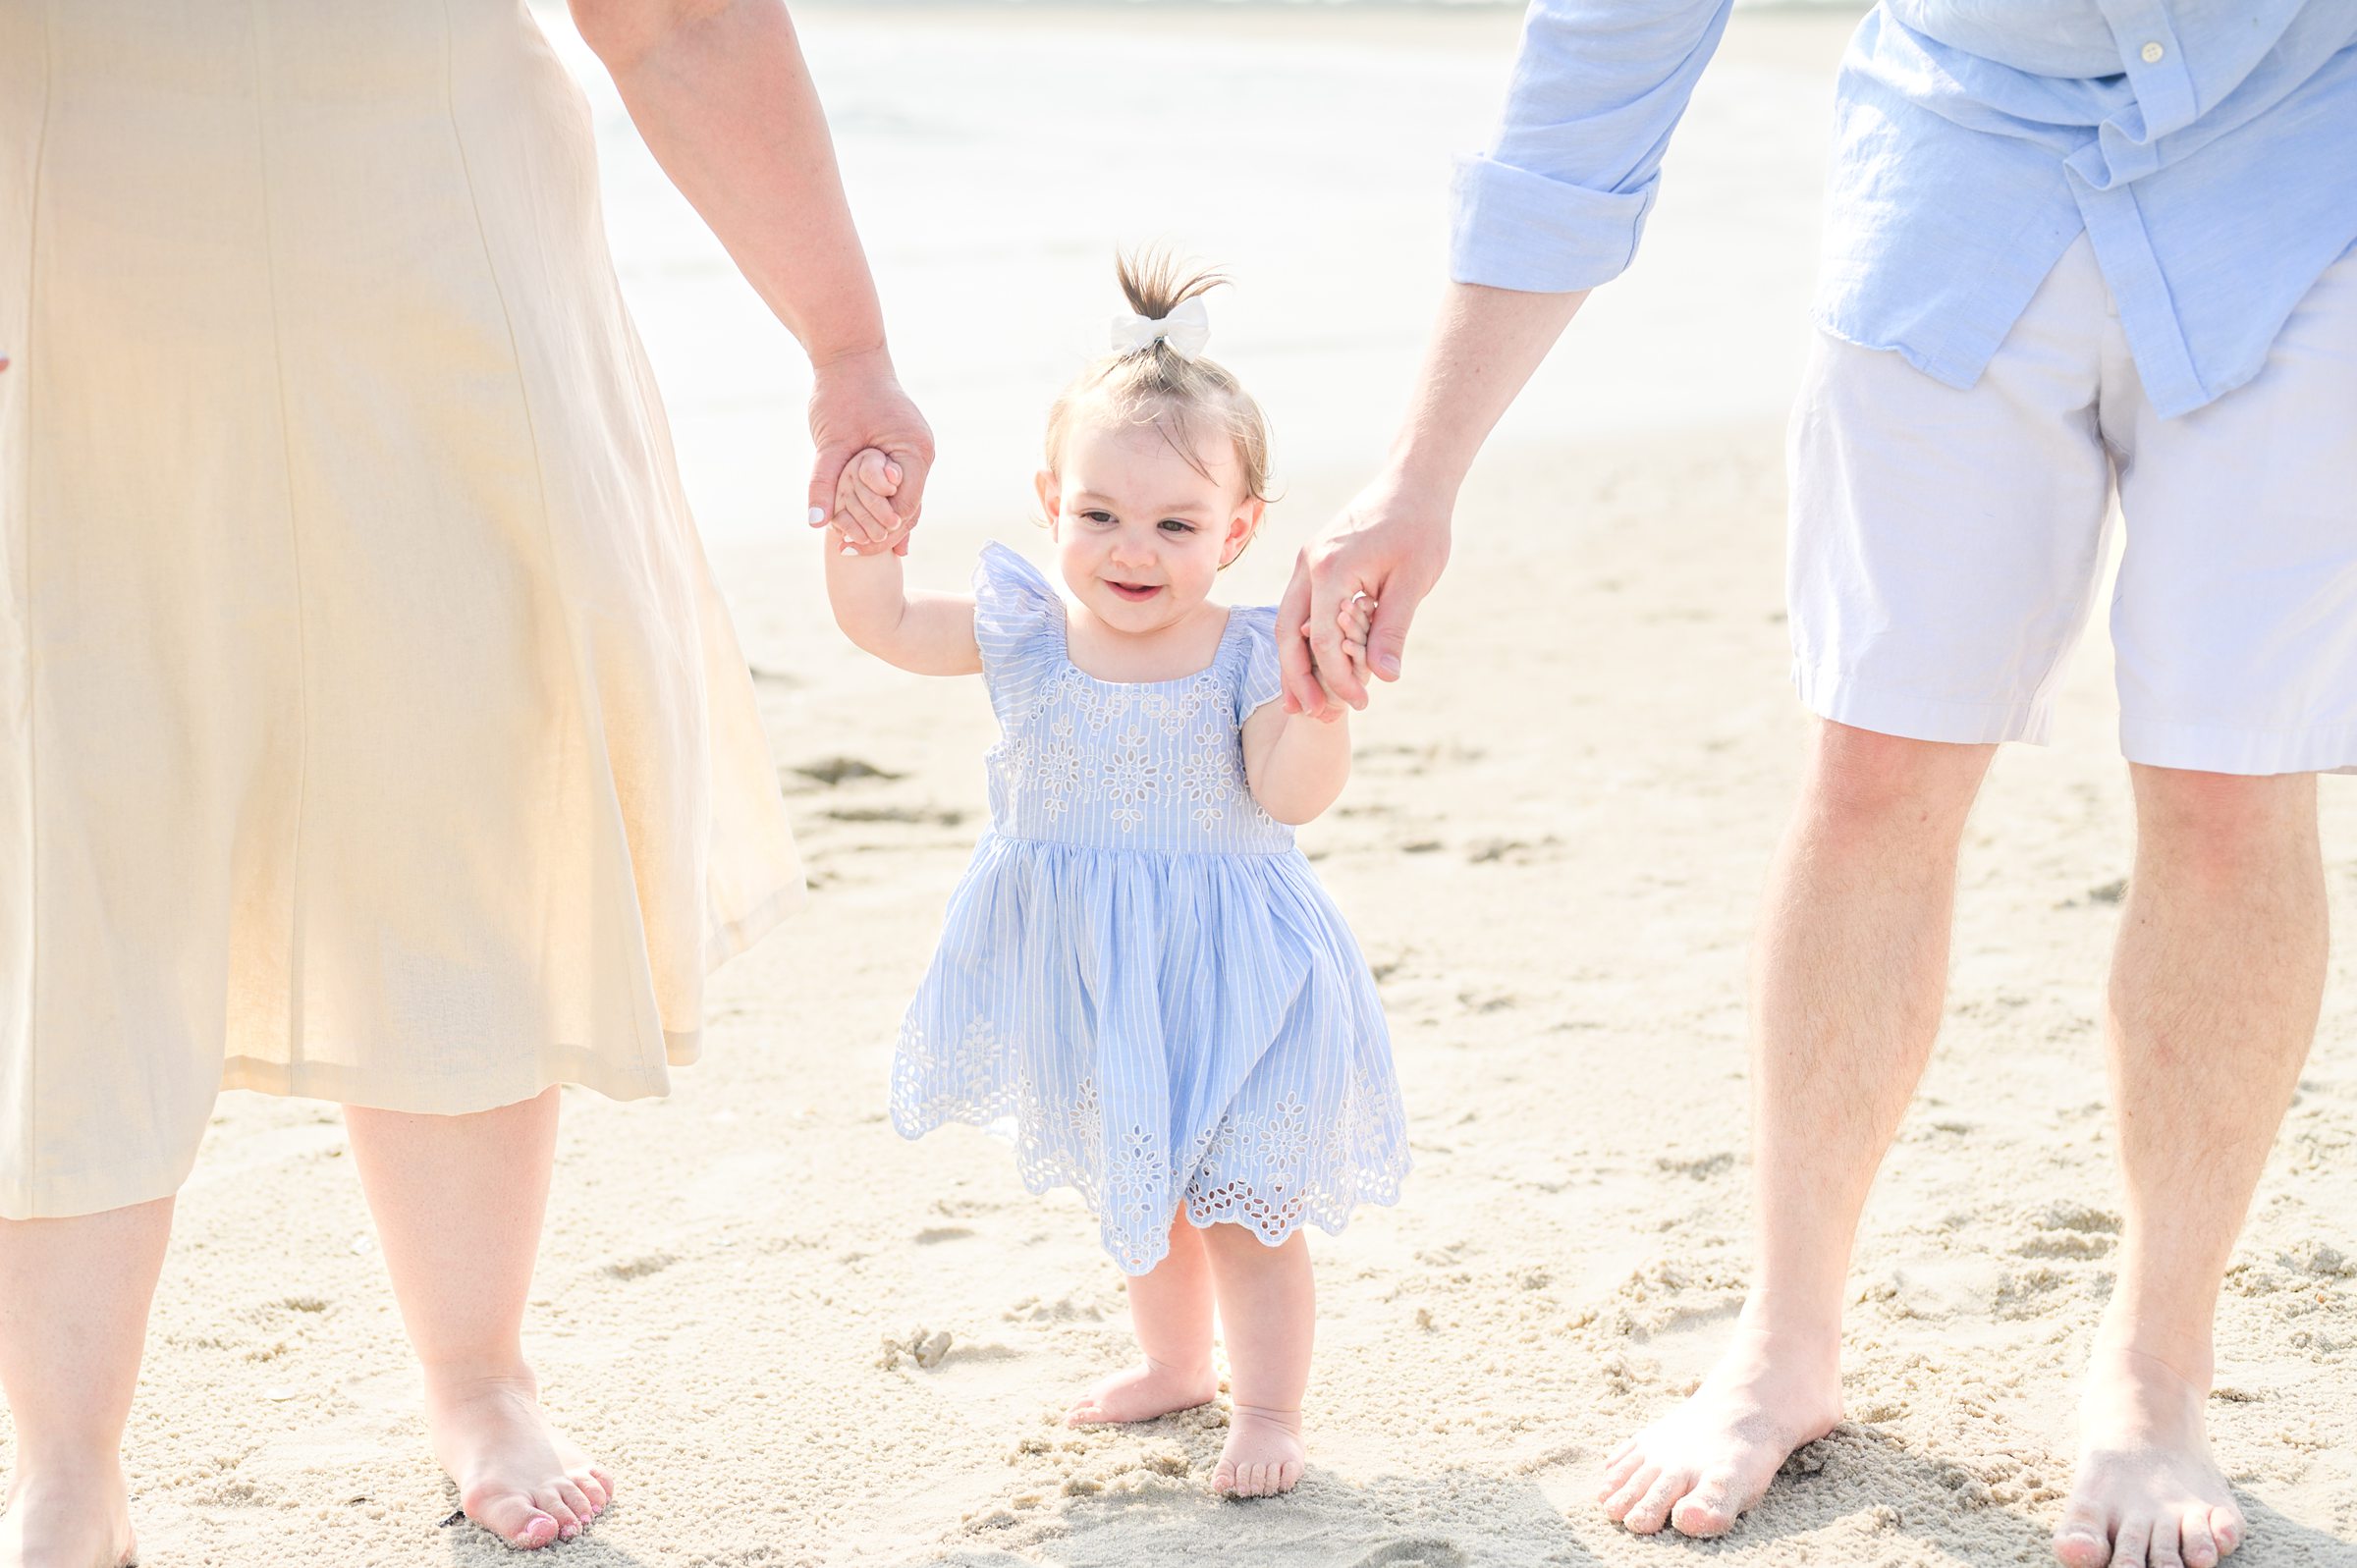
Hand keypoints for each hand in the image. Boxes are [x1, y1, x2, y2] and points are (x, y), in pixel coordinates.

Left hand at [807, 347, 932, 556]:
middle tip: (851, 552)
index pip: (905, 508)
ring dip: (881, 517)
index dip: (879, 531)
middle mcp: (922, 453)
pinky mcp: (903, 445)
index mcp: (914, 452)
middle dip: (881, 531)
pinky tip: (865, 521)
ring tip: (856, 543)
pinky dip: (882, 500)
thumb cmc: (841, 394)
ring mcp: (915, 449)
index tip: (851, 548)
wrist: (850, 355)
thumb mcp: (830, 443)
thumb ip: (824, 483)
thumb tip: (817, 524)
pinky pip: (898, 482)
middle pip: (909, 507)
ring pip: (904, 497)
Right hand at [1277, 471, 1450, 718]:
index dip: (1338, 678)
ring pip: (1286, 621)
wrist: (1413, 481)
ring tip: (1304, 700)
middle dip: (1297, 678)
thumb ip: (1392, 629)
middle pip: (1288, 634)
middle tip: (1312, 714)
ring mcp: (1307, 561)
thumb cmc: (1419, 527)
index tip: (1360, 703)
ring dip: (1293, 662)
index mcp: (1331, 570)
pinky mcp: (1314, 561)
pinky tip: (1314, 662)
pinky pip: (1299, 607)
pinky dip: (1302, 638)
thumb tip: (1384, 677)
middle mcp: (1308, 565)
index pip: (1322, 640)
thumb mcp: (1413, 581)